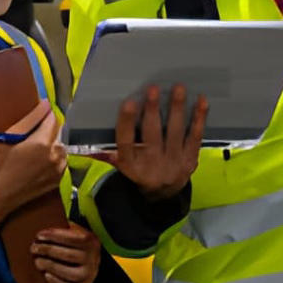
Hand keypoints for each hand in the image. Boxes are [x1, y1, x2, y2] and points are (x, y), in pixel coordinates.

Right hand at [0, 101, 64, 221]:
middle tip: (30, 141)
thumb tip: (46, 103)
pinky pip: (60, 163)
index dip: (46, 116)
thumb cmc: (0, 164)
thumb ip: (31, 119)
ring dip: (51, 148)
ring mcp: (58, 170)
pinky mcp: (58, 180)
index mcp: (43, 143)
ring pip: (61, 149)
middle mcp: (55, 156)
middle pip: (58, 135)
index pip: (53, 120)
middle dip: (47, 134)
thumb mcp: (11, 136)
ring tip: (33, 154)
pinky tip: (37, 164)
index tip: (39, 117)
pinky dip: (53, 160)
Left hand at [32, 224, 100, 282]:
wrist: (90, 260)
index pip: (73, 238)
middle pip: (69, 255)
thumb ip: (64, 230)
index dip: (55, 236)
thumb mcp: (74, 233)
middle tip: (33, 248)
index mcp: (91, 242)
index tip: (39, 235)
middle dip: (48, 251)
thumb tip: (45, 232)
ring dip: (51, 267)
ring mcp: (90, 274)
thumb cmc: (75, 244)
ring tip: (37, 261)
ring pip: (71, 273)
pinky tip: (46, 275)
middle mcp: (94, 259)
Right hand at [104, 84, 206, 201]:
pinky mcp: (190, 160)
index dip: (126, 122)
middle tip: (153, 88)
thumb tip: (81, 140)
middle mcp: (151, 164)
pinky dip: (199, 118)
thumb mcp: (121, 165)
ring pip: (175, 133)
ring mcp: (173, 163)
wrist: (164, 194)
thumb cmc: (139, 169)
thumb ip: (107, 151)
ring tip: (178, 88)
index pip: (125, 142)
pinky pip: (196, 137)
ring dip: (177, 109)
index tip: (128, 102)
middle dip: (152, 111)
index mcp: (130, 164)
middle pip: (151, 135)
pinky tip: (201, 101)